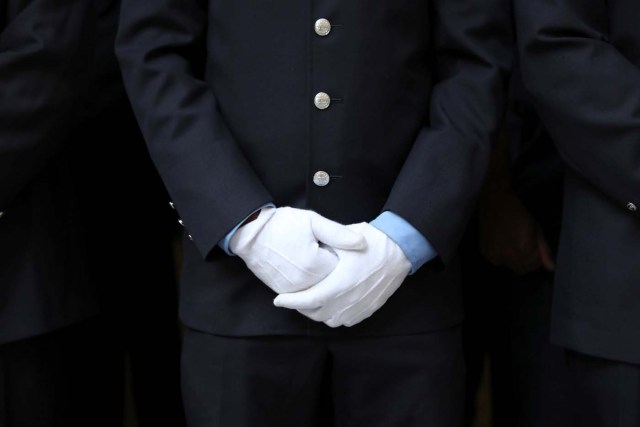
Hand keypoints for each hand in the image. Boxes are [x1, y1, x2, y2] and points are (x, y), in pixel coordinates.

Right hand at [230, 207, 366, 293]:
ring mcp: (295, 291)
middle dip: (336, 271)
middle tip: (329, 254)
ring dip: (325, 281)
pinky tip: (311, 273)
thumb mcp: (313, 221)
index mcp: (316, 265)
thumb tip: (362, 243)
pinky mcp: (286, 293)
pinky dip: (314, 288)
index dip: (344, 258)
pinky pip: (307, 296)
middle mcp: (306, 283)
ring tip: (320, 264)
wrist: (251, 234)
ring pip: (321, 292)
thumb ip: (339, 234)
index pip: (344, 269)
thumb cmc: (282, 224)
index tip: (338, 248)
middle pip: (334, 284)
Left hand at [273, 222, 410, 327]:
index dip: (290, 301)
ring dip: (319, 313)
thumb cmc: (371, 240)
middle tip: (294, 297)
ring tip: (312, 300)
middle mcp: (350, 299)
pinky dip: (335, 315)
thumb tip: (303, 257)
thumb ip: (323, 250)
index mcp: (340, 283)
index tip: (278, 300)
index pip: (308, 299)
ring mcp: (361, 306)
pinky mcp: (370, 308)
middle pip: (317, 314)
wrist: (400, 248)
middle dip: (302, 307)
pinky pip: (347, 320)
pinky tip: (332, 303)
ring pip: (331, 320)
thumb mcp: (343, 239)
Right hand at [478, 190, 554, 273]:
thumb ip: (544, 250)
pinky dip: (501, 255)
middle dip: (525, 260)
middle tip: (522, 244)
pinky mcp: (485, 253)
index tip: (532, 246)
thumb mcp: (537, 229)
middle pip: (521, 269)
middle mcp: (508, 256)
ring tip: (511, 242)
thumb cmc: (518, 213)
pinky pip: (497, 261)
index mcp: (523, 249)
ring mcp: (494, 255)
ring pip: (509, 266)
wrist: (495, 202)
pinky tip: (501, 242)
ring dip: (512, 259)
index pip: (533, 266)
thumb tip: (551, 268)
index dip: (535, 257)